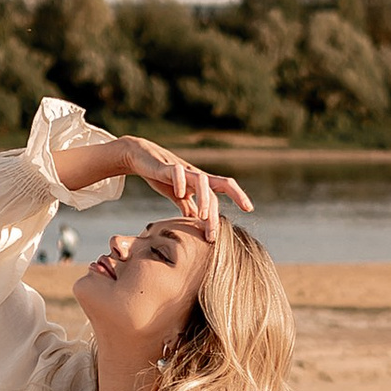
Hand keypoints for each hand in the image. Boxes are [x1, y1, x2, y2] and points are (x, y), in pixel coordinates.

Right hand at [54, 129, 253, 237]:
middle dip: (220, 208)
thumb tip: (197, 224)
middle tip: (215, 233)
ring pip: (201, 180)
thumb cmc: (162, 176)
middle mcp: (196, 175)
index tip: (249, 209)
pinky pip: (177, 172)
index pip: (224, 188)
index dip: (238, 195)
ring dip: (204, 199)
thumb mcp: (177, 196)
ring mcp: (183, 170)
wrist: (140, 157)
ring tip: (201, 217)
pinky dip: (181, 182)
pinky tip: (180, 194)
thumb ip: (188, 208)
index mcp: (200, 183)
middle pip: (218, 185)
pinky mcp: (166, 166)